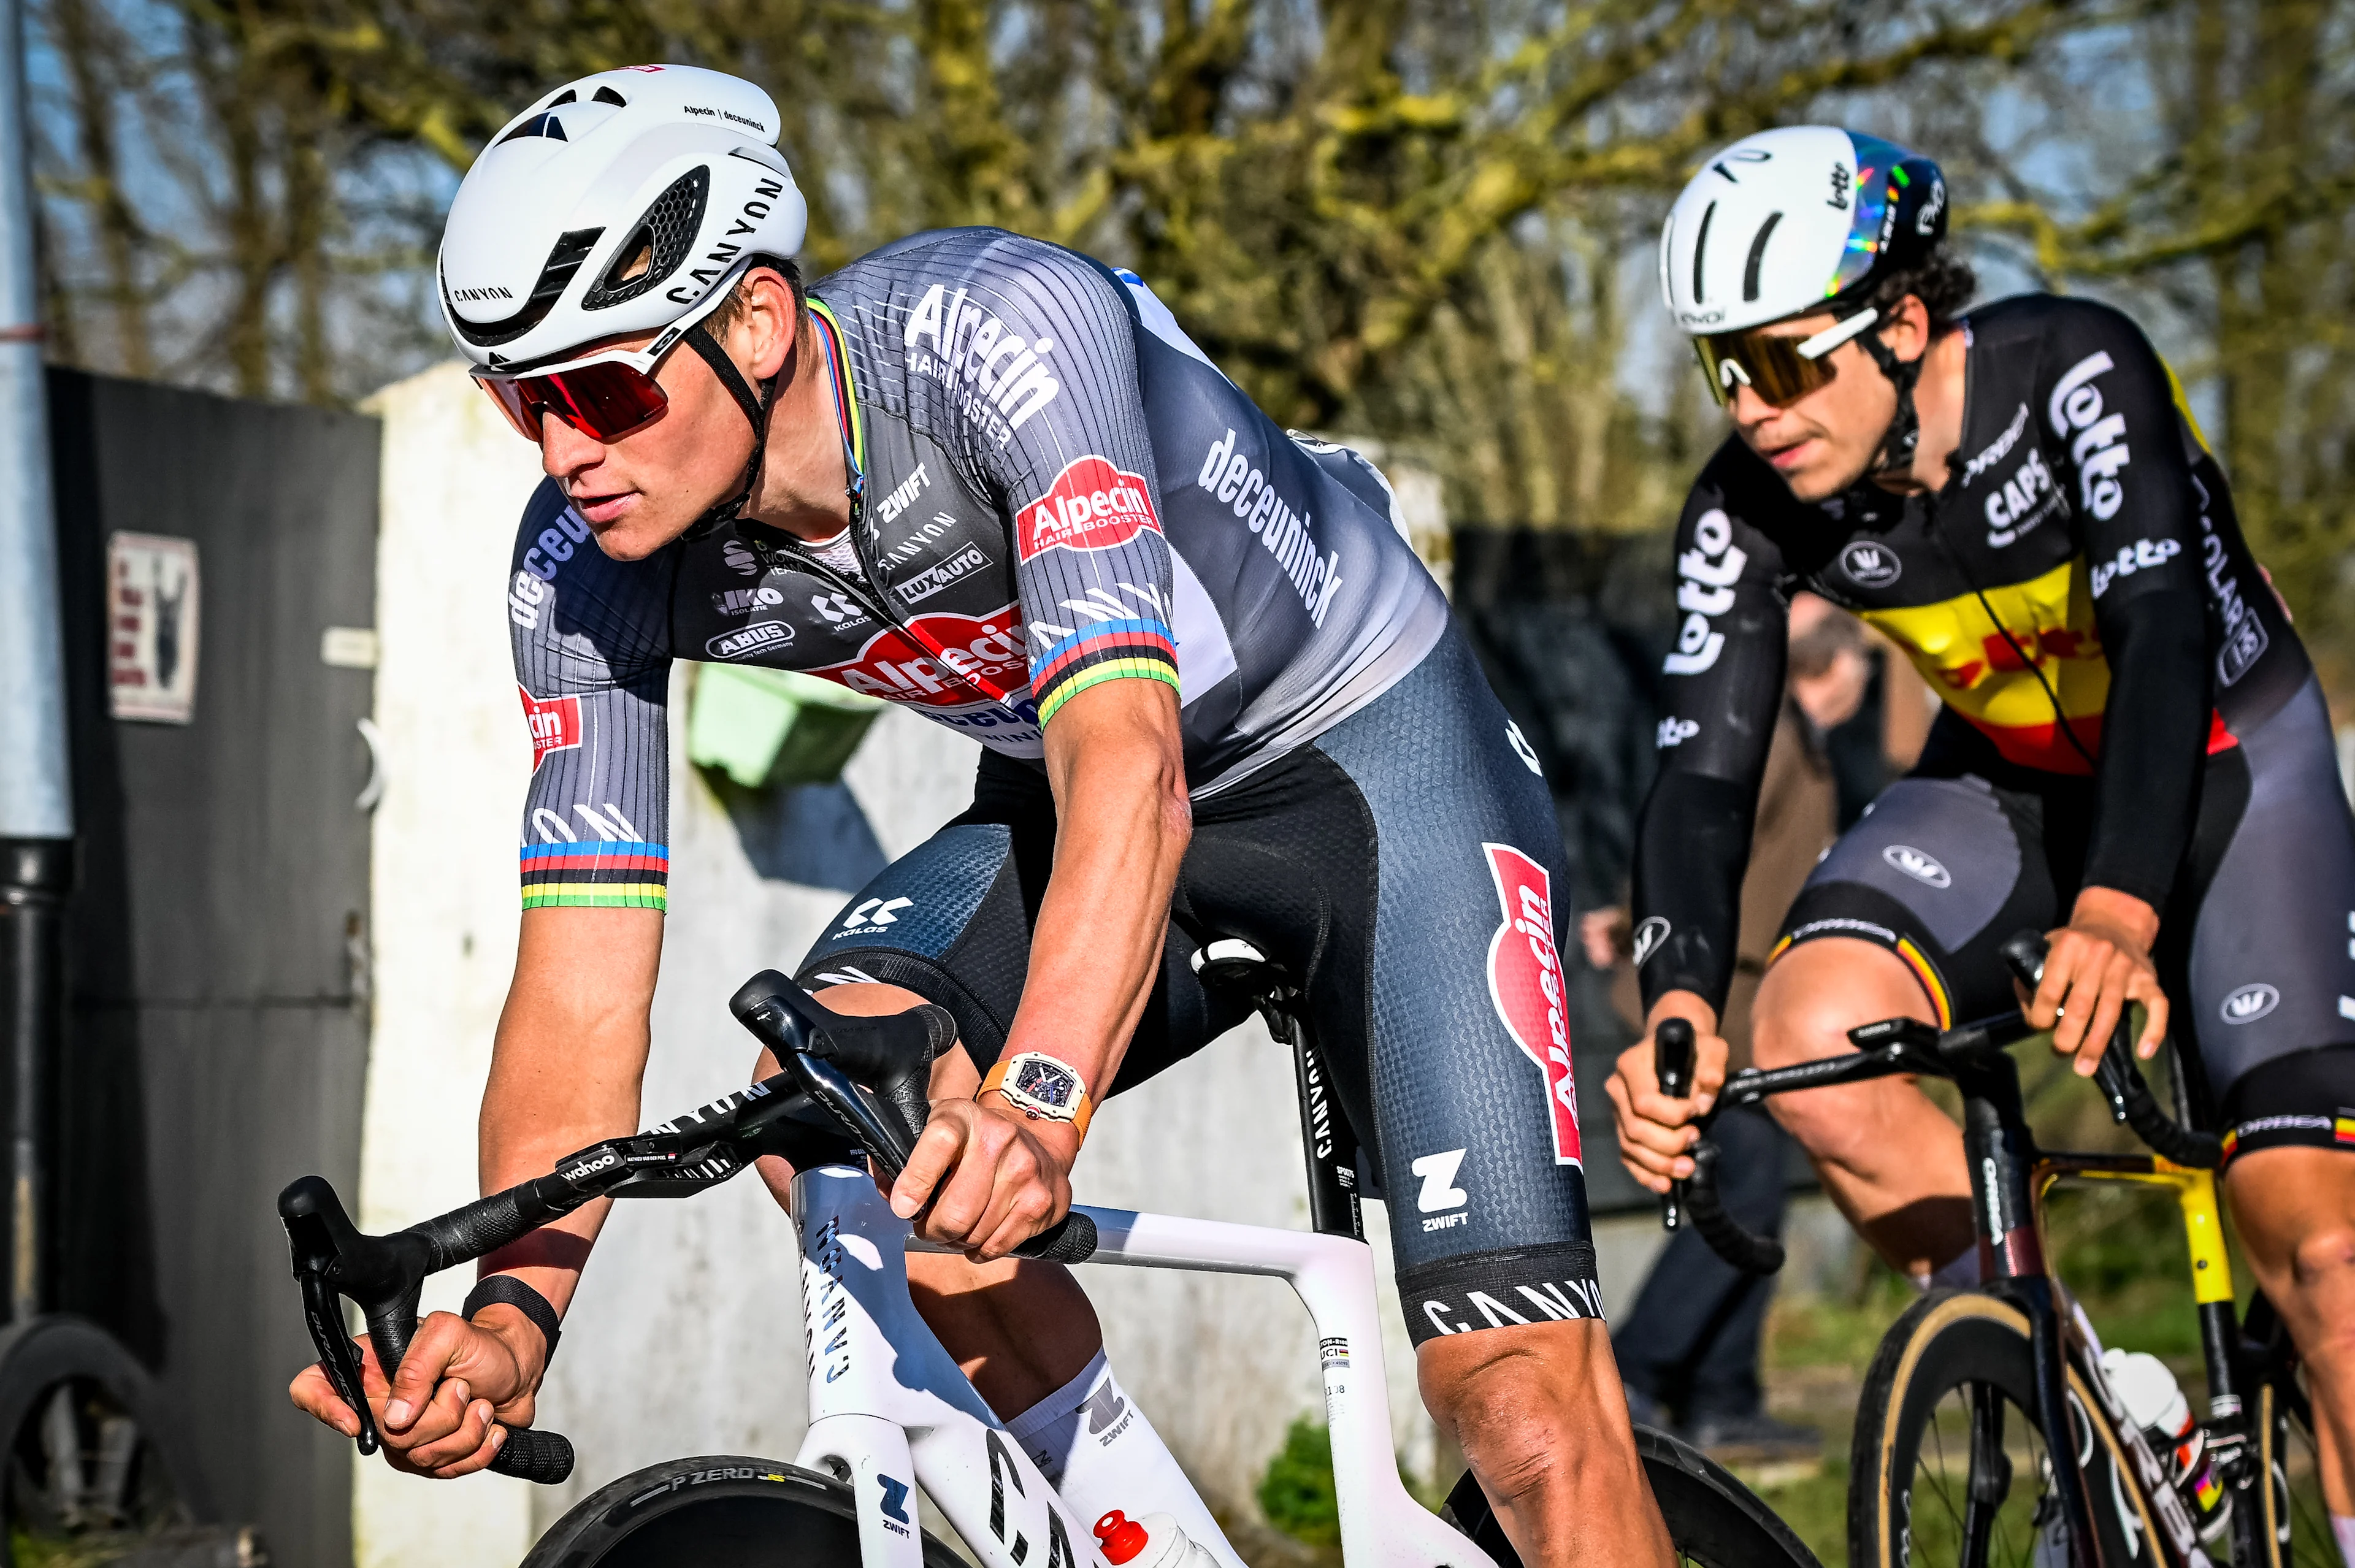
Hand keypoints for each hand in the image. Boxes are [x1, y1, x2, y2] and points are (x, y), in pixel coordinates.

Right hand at [287, 1305, 543, 1477]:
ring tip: (479, 1403)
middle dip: (436, 1416)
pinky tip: (488, 1427)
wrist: (516, 1370)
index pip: (311, 1387)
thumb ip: (418, 1365)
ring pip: (416, 1456)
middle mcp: (378, 1403)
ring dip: (463, 1430)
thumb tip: (396, 1417)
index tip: (357, 1420)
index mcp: (369, 1366)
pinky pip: (443, 1471)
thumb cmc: (481, 1346)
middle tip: (460, 1388)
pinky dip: (476, 1450)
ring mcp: (401, 1435)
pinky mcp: (429, 1456)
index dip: (323, 1407)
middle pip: (382, 1433)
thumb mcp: (450, 1333)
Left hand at [888, 1095, 1076, 1259]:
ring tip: (958, 1226)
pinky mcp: (1042, 1202)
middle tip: (929, 1227)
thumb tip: (889, 1197)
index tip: (904, 1208)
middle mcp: (999, 1140)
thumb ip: (902, 1158)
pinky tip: (980, 1232)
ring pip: (974, 1235)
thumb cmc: (974, 1140)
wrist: (1036, 1134)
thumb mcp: (937, 1128)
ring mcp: (1025, 1172)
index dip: (916, 1180)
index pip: (939, 1142)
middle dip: (933, 1230)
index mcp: (964, 1117)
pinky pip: (997, 1246)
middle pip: (956, 1211)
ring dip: (957, 1241)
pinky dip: (980, 1249)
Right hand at [1603, 994, 1727, 1195]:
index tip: (1697, 1111)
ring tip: (1688, 1168)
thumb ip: (1712, 1067)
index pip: (1644, 1101)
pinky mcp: (1623, 1129)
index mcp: (1631, 1065)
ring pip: (1630, 1148)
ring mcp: (1617, 1112)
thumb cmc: (1694, 1048)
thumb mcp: (1710, 1048)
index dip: (1672, 1115)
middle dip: (1668, 1143)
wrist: (1676, 1051)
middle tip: (1695, 1139)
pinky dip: (1646, 1175)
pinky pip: (1628, 1158)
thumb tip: (1705, 1096)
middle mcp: (1617, 1089)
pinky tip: (1666, 1184)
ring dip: (1660, 1164)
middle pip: (1635, 1129)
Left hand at [2024, 888, 2166, 1074]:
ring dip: (2096, 1044)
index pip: (2050, 988)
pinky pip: (2157, 1005)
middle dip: (2067, 1035)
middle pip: (2080, 1005)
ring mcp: (2126, 967)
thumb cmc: (2075, 942)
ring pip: (2111, 1011)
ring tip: (2085, 1067)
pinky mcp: (2149, 977)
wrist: (2115, 921)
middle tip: (2060, 1052)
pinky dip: (2154, 1030)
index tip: (2038, 1027)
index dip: (2040, 1014)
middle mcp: (2098, 955)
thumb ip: (2033, 975)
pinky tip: (2144, 1052)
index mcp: (2068, 946)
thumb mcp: (2048, 946)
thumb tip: (2029, 1012)